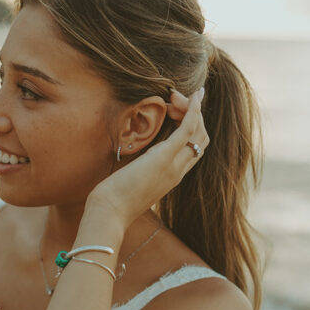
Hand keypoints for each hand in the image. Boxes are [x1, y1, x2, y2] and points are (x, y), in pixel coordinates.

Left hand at [88, 87, 207, 227]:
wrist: (108, 214)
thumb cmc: (112, 200)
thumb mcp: (130, 181)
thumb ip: (137, 169)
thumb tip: (129, 157)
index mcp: (171, 177)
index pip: (193, 149)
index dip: (191, 128)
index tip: (175, 112)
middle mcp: (178, 171)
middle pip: (201, 139)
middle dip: (194, 115)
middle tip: (175, 101)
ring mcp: (174, 165)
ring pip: (198, 131)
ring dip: (191, 109)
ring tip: (176, 96)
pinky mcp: (164, 158)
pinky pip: (187, 129)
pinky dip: (193, 111)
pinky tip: (193, 97)